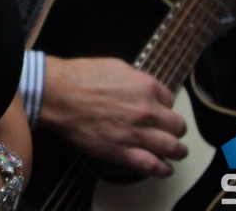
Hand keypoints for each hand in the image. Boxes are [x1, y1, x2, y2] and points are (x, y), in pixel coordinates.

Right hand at [38, 56, 186, 177]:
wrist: (58, 94)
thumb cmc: (81, 77)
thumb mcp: (116, 66)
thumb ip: (136, 80)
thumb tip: (144, 89)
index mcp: (146, 87)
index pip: (170, 100)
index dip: (165, 106)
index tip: (159, 110)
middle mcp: (147, 111)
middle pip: (177, 126)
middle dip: (176, 129)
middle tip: (171, 132)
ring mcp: (137, 133)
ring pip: (172, 148)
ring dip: (177, 151)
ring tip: (176, 153)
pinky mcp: (123, 151)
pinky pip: (153, 166)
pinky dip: (162, 169)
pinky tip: (164, 168)